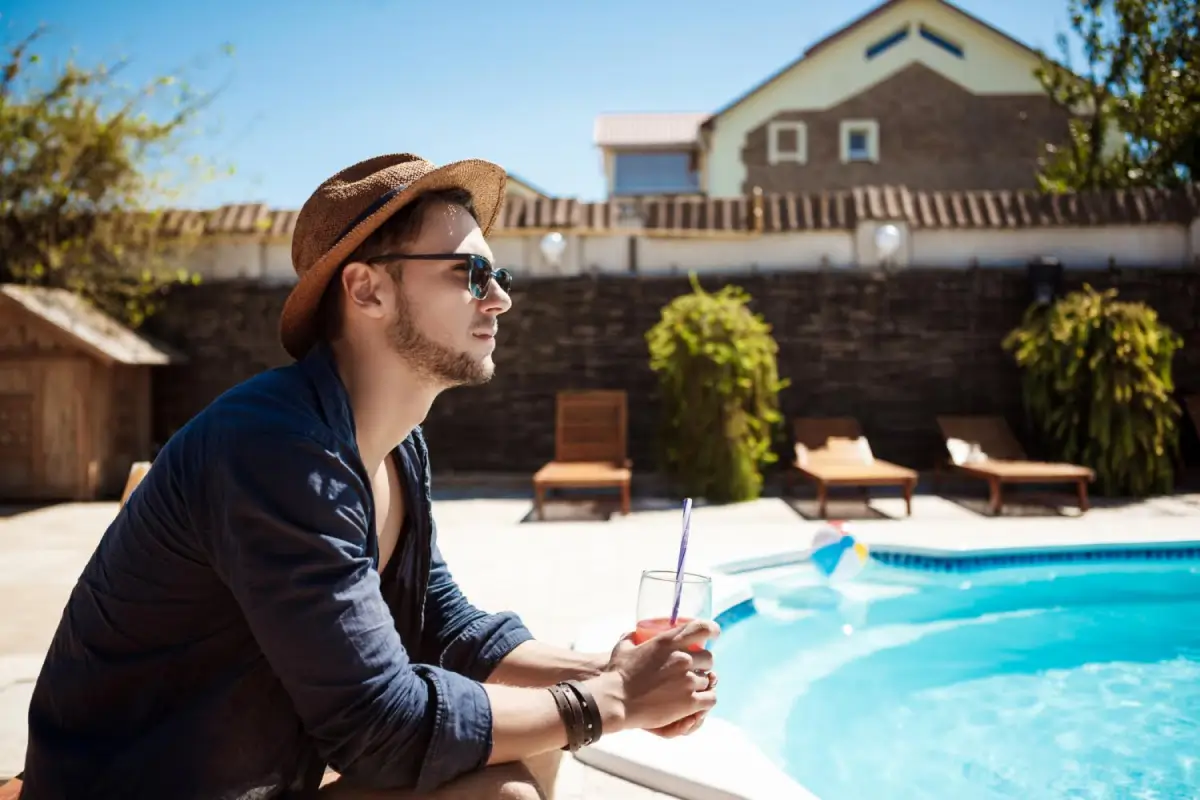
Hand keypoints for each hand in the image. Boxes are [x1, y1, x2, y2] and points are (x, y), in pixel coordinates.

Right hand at [584, 619, 718, 733]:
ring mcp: (687, 680)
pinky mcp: (689, 701)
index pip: (702, 628)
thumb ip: (631, 637)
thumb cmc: (617, 674)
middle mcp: (682, 658)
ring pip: (709, 680)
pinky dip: (706, 700)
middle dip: (702, 665)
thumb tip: (632, 632)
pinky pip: (711, 698)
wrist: (616, 700)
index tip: (714, 634)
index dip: (712, 630)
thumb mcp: (623, 648)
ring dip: (700, 684)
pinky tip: (697, 703)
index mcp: (668, 642)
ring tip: (688, 690)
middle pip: (709, 658)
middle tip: (692, 671)